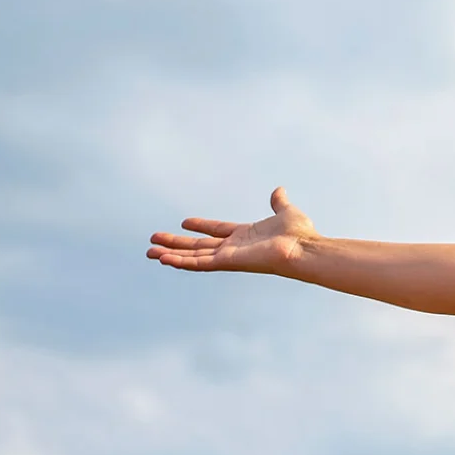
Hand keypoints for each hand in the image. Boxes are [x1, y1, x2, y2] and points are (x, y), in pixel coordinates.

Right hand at [147, 187, 315, 274]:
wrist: (305, 248)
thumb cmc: (300, 234)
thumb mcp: (286, 212)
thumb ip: (279, 203)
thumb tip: (279, 191)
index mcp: (246, 236)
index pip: (217, 231)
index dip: (201, 226)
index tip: (184, 221)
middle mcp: (235, 248)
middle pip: (198, 246)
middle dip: (176, 244)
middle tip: (154, 240)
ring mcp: (230, 256)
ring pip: (193, 256)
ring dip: (171, 254)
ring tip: (150, 252)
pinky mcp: (228, 262)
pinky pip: (199, 263)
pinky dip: (181, 262)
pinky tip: (164, 259)